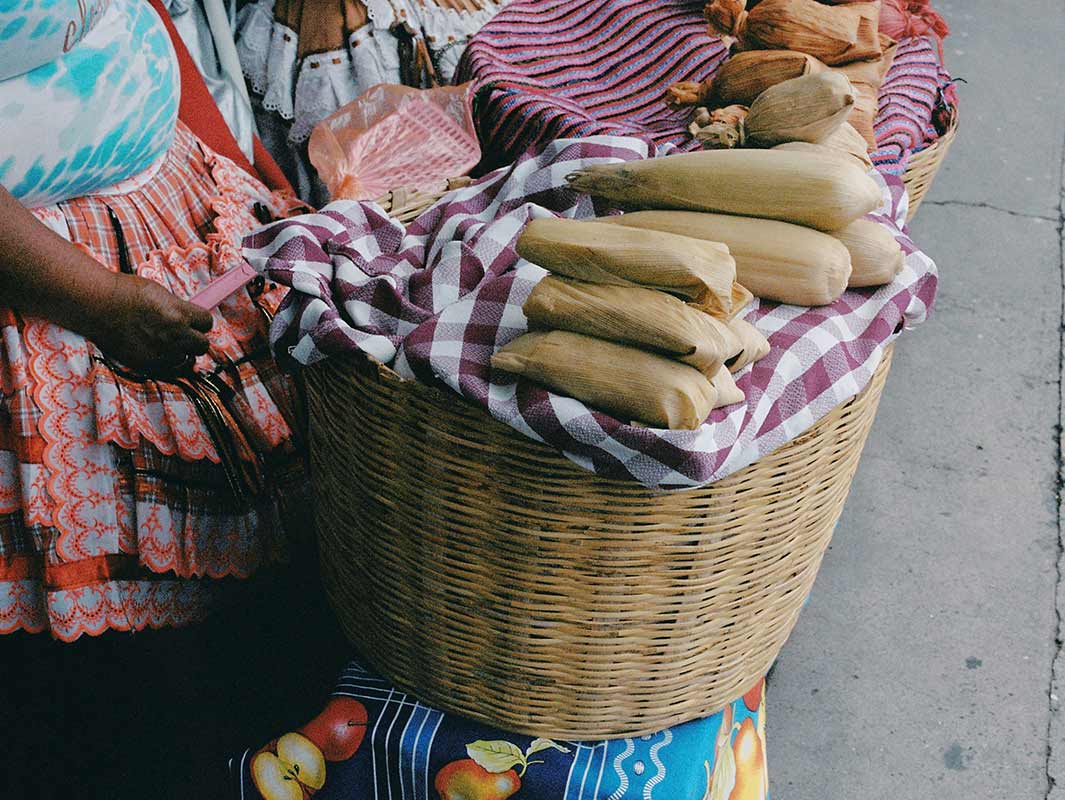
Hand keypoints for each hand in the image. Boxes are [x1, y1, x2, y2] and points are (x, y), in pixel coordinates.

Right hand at [87, 272, 213, 376]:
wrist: (98, 305)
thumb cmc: (125, 293)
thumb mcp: (160, 293)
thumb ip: (178, 308)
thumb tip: (187, 317)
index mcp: (180, 313)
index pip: (207, 323)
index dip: (201, 322)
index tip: (194, 321)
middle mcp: (176, 335)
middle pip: (202, 345)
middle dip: (195, 340)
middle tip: (184, 335)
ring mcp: (162, 352)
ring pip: (187, 360)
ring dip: (181, 354)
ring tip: (168, 345)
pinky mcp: (148, 364)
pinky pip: (169, 370)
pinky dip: (166, 364)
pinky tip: (157, 353)